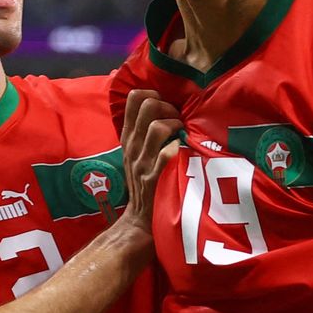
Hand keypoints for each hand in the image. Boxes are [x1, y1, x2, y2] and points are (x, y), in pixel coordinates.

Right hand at [119, 89, 183, 231]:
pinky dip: (178, 148)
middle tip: (178, 120)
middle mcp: (133, 146)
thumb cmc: (143, 181)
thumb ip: (140, 129)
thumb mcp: (135, 152)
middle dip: (169, 107)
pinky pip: (167, 153)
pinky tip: (183, 151)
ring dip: (176, 125)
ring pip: (157, 126)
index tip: (164, 106)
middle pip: (148, 106)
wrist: (140, 218)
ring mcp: (143, 162)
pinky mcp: (155, 178)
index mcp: (128, 137)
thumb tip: (152, 100)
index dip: (153, 94)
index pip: (134, 98)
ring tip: (182, 134)